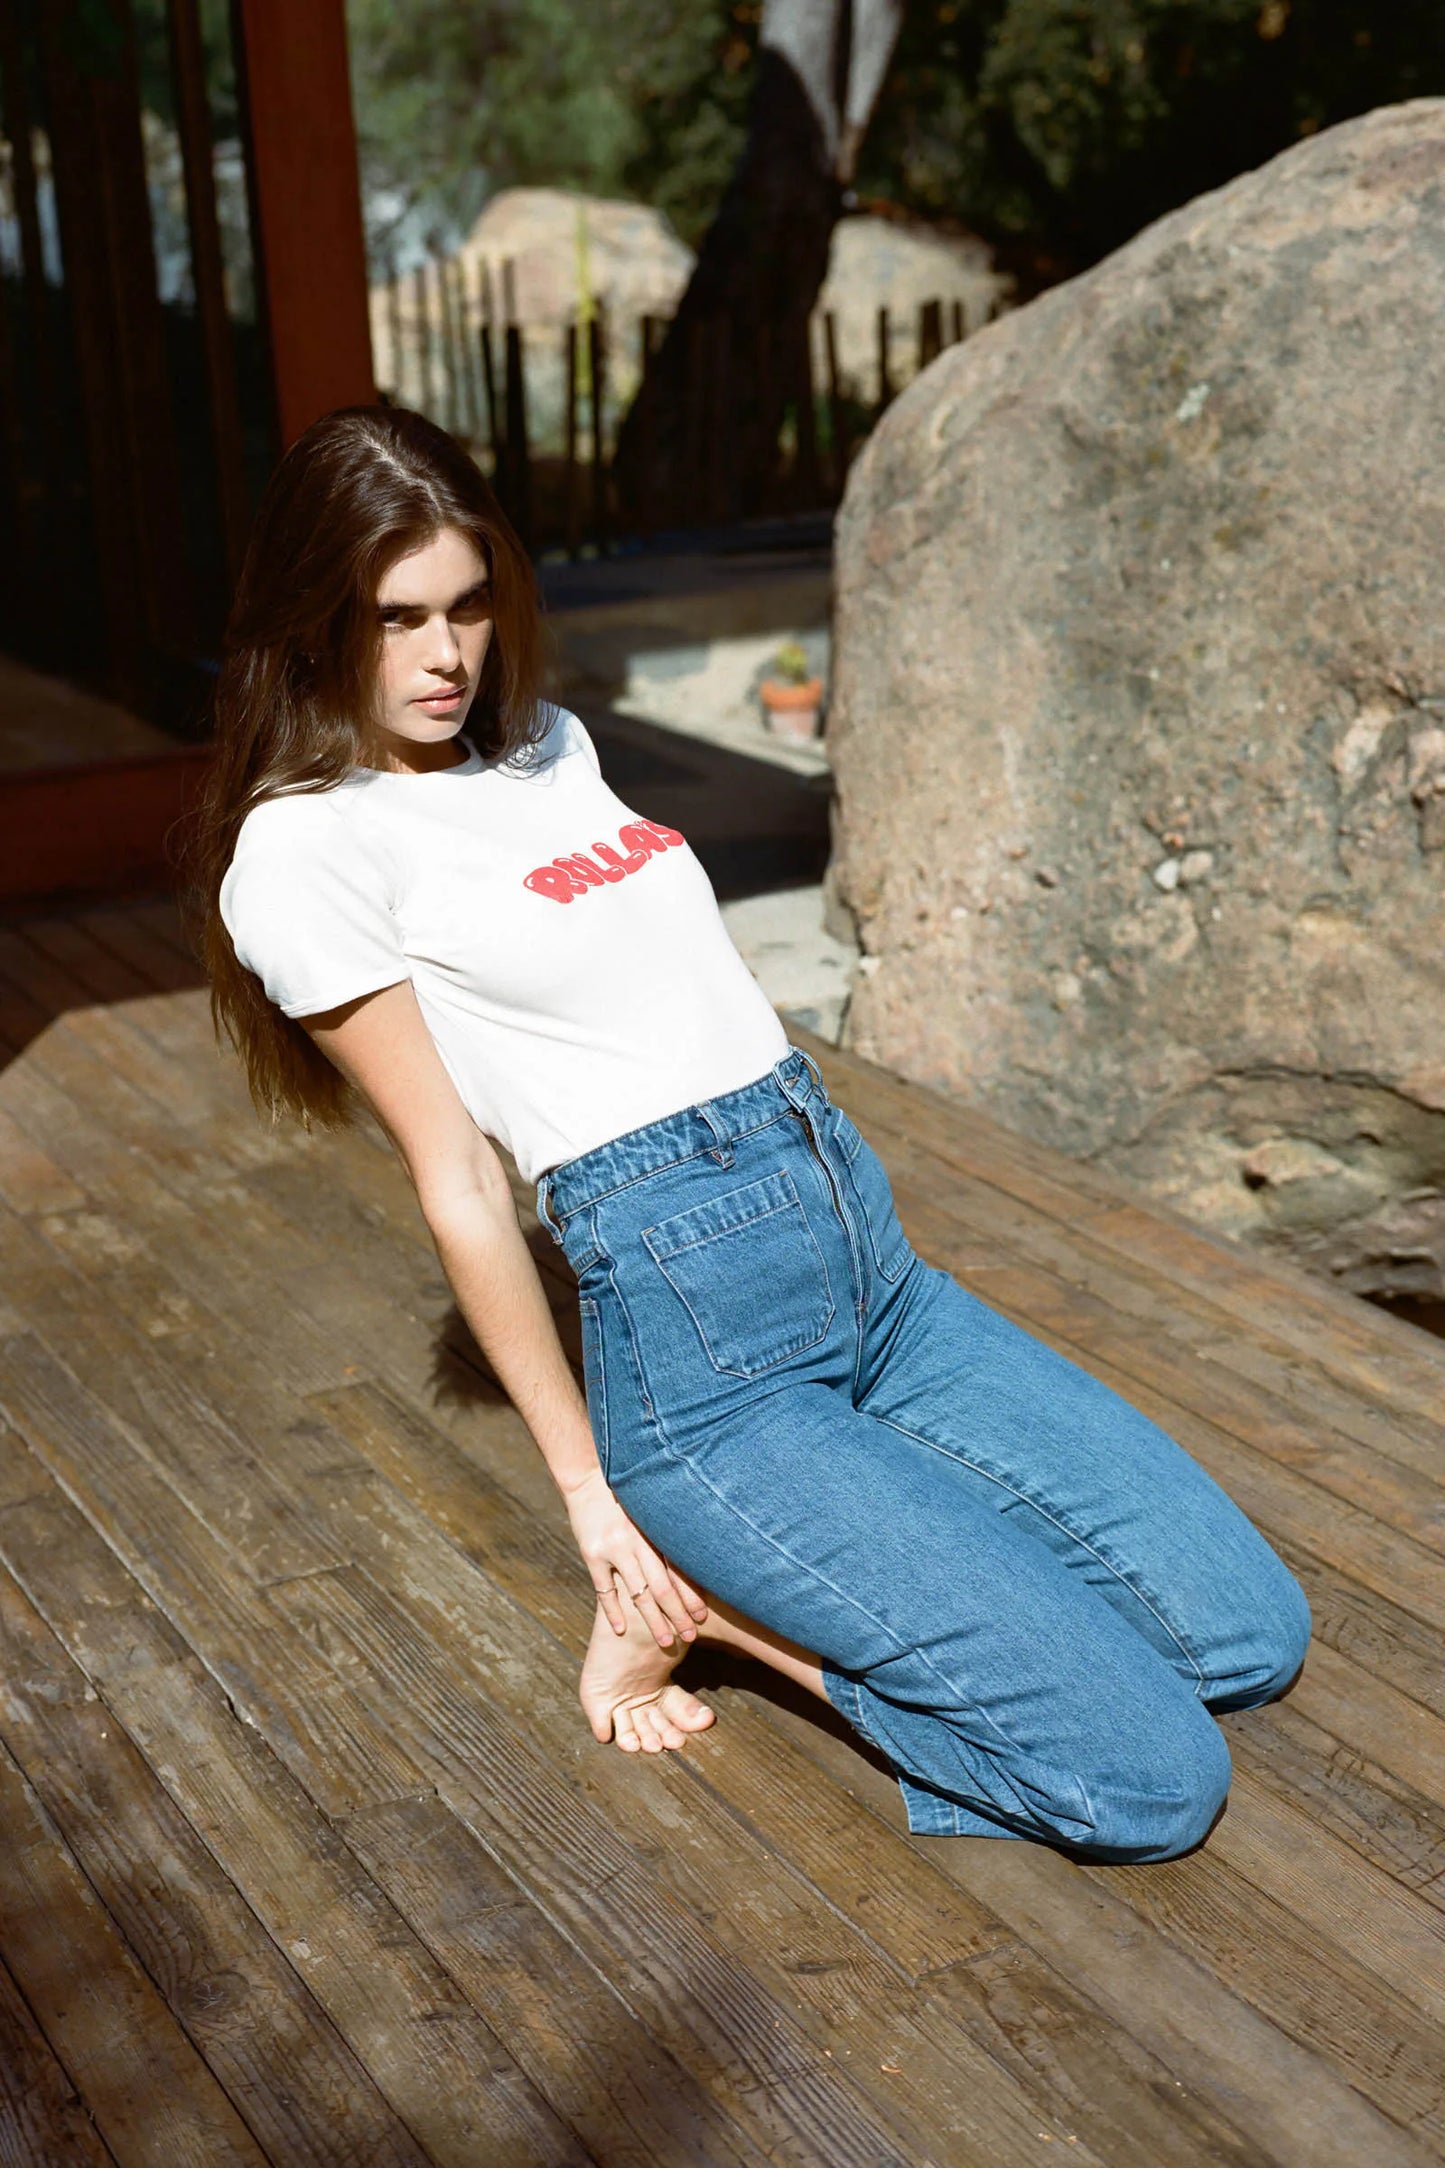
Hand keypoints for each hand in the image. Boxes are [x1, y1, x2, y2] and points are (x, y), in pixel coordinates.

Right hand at [562, 1465, 708, 1649]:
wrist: (588, 1479)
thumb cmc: (625, 1497)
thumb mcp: (650, 1511)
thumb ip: (665, 1534)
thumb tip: (694, 1557)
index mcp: (655, 1531)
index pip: (679, 1570)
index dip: (692, 1595)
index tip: (704, 1616)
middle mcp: (638, 1541)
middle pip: (663, 1587)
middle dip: (679, 1615)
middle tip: (691, 1637)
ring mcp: (614, 1548)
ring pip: (638, 1594)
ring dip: (654, 1621)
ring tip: (667, 1643)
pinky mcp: (592, 1554)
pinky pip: (604, 1589)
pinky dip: (613, 1611)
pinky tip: (621, 1630)